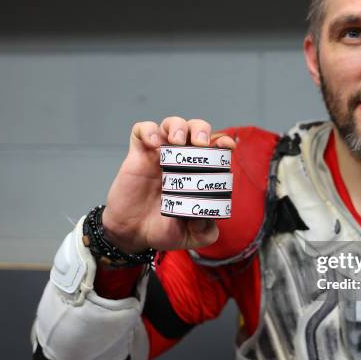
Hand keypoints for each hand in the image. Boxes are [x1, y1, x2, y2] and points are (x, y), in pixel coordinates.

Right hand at [101, 116, 235, 252]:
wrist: (132, 234)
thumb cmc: (163, 229)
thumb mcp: (190, 236)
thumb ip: (205, 231)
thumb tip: (206, 216)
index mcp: (198, 173)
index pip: (215, 148)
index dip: (223, 142)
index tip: (228, 147)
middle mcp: (181, 159)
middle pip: (196, 129)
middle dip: (202, 130)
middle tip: (200, 144)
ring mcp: (159, 155)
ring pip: (172, 123)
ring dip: (178, 126)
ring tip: (177, 142)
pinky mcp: (138, 154)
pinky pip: (142, 130)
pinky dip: (149, 130)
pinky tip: (154, 144)